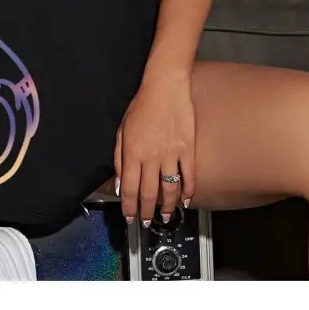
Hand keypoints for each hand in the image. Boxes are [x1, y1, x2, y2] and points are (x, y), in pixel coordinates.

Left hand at [114, 71, 195, 225]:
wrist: (165, 87)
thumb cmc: (142, 105)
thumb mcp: (122, 130)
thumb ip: (119, 158)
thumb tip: (120, 183)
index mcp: (132, 152)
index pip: (129, 189)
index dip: (129, 207)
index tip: (130, 218)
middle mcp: (151, 157)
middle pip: (149, 193)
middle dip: (147, 212)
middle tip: (147, 222)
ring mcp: (171, 154)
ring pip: (170, 189)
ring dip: (168, 207)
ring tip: (166, 217)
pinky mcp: (188, 149)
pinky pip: (189, 175)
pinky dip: (188, 191)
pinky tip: (186, 200)